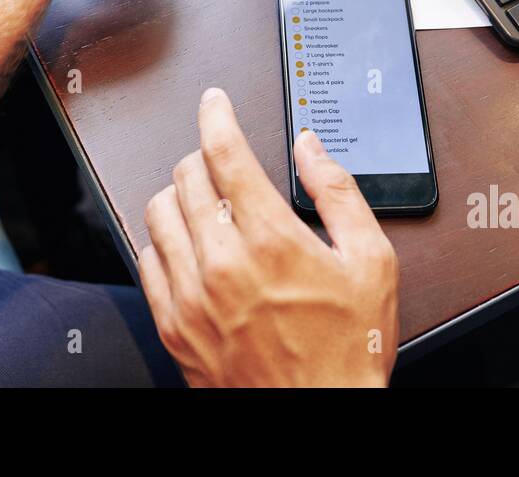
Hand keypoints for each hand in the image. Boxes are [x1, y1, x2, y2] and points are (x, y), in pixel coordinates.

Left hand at [139, 88, 398, 386]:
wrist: (318, 418)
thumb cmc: (347, 353)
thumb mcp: (372, 264)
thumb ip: (338, 194)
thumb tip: (311, 148)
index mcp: (271, 240)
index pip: (224, 152)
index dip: (216, 114)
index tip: (215, 102)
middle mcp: (222, 264)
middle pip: (187, 175)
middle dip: (204, 156)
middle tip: (223, 162)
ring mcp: (191, 297)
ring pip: (159, 212)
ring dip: (180, 195)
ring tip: (205, 202)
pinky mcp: (173, 326)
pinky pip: (146, 260)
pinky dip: (162, 240)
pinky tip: (187, 245)